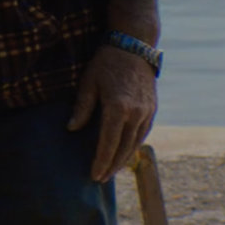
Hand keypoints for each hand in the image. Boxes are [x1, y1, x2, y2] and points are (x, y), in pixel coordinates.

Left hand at [68, 46, 156, 181]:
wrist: (134, 45)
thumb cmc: (106, 63)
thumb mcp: (88, 82)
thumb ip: (82, 108)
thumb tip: (72, 129)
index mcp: (118, 107)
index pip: (108, 143)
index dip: (101, 161)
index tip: (94, 175)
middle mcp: (135, 113)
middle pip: (124, 148)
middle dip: (112, 165)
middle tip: (100, 179)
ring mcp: (147, 111)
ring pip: (136, 143)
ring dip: (124, 159)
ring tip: (111, 170)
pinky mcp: (152, 108)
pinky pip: (143, 133)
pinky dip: (134, 146)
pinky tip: (125, 152)